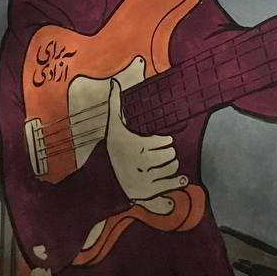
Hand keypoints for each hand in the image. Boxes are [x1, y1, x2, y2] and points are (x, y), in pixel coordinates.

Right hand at [105, 79, 186, 213]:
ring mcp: (146, 178)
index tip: (153, 143)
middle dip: (166, 155)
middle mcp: (143, 162)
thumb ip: (115, 104)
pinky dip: (178, 185)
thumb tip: (115, 81)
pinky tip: (179, 180)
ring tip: (161, 166)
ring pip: (173, 169)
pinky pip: (171, 187)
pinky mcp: (148, 193)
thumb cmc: (107, 152)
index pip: (166, 141)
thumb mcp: (112, 128)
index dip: (162, 142)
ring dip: (170, 168)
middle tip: (157, 156)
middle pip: (171, 155)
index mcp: (138, 144)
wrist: (97, 182)